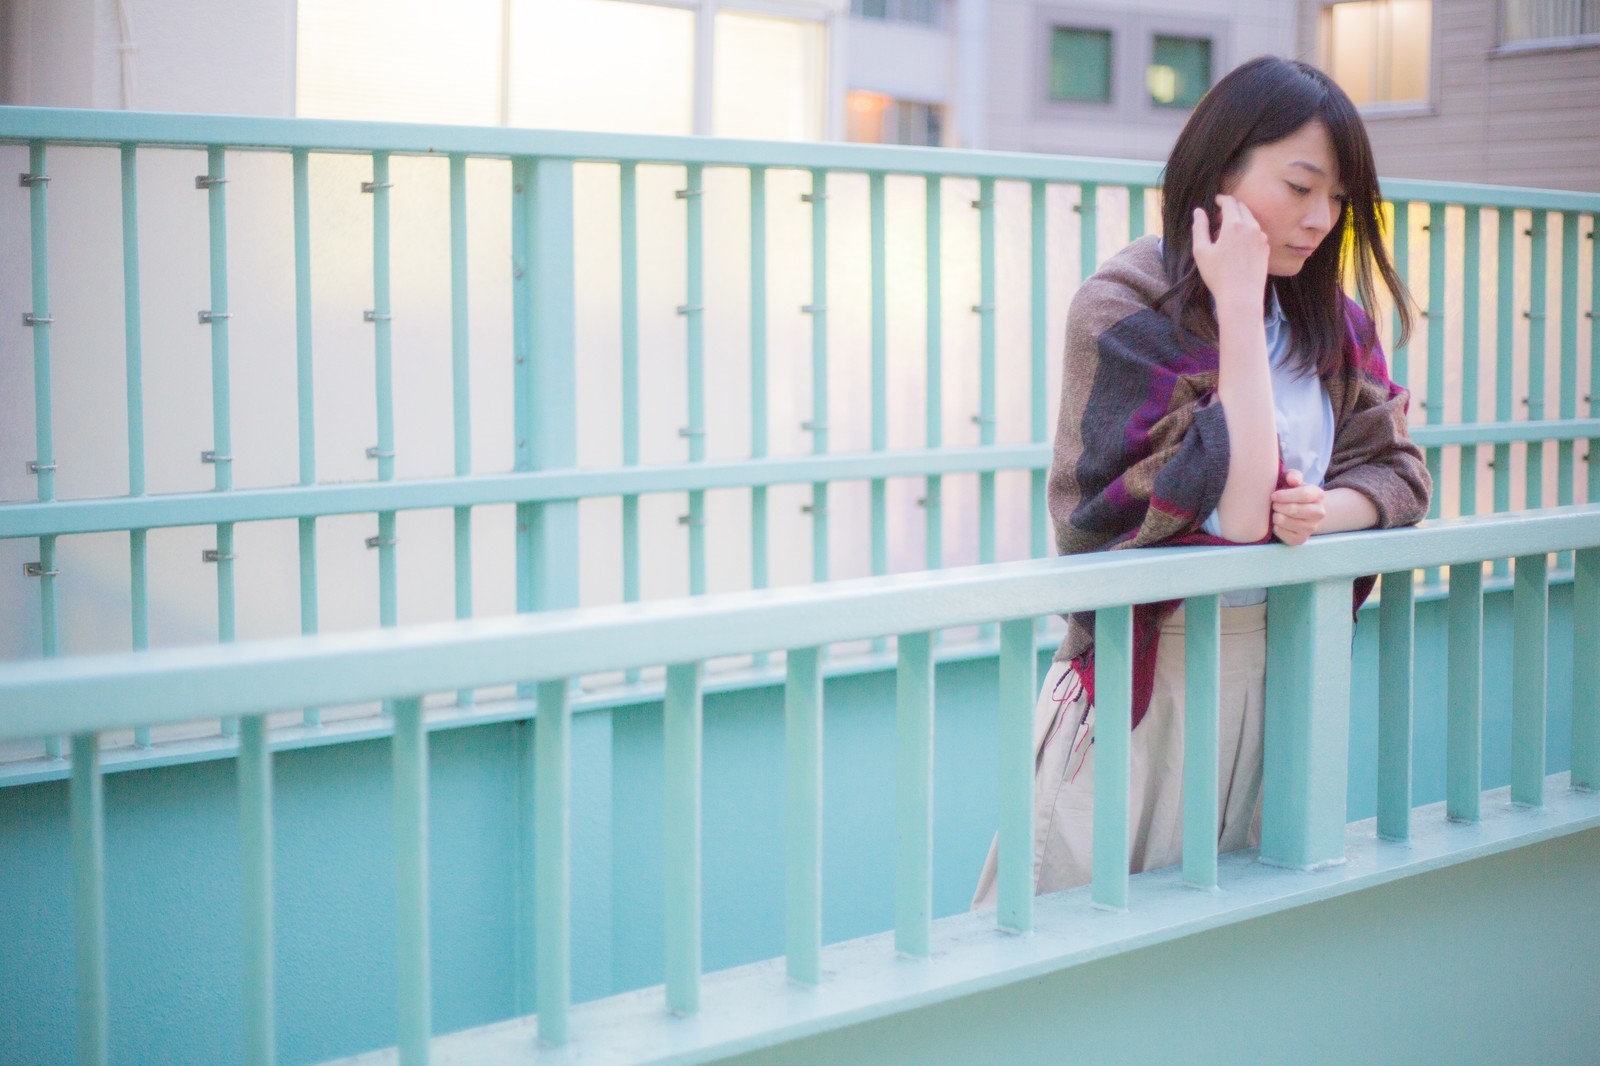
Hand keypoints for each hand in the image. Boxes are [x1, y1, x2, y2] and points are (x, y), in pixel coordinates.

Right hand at [1191, 194, 1268, 312]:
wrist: (1241, 297)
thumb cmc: (1218, 275)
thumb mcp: (1201, 251)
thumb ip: (1199, 227)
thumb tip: (1198, 211)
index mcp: (1234, 224)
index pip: (1229, 202)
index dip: (1221, 199)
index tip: (1215, 201)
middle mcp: (1251, 227)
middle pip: (1242, 207)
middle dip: (1230, 208)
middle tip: (1218, 219)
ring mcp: (1261, 237)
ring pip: (1251, 220)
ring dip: (1239, 220)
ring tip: (1227, 234)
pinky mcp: (1266, 248)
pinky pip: (1256, 232)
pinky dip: (1247, 232)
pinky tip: (1238, 246)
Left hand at [1271, 469, 1325, 545]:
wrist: (1300, 511)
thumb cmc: (1292, 492)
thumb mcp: (1292, 480)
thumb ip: (1292, 475)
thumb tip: (1293, 481)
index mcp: (1318, 495)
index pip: (1303, 495)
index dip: (1284, 495)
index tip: (1273, 496)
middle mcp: (1319, 513)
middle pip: (1293, 510)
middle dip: (1278, 506)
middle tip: (1274, 504)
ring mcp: (1311, 528)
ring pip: (1285, 522)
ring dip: (1275, 516)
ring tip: (1276, 511)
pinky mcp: (1301, 539)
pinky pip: (1282, 533)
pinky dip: (1276, 527)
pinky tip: (1278, 522)